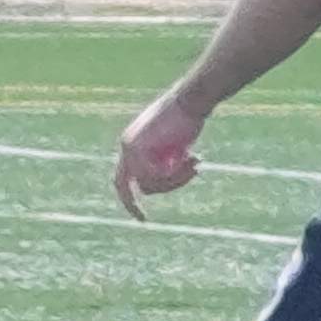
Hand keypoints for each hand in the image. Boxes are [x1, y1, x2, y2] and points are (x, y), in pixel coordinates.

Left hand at [115, 90, 205, 219]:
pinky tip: (194, 159)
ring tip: (195, 165)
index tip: (142, 217)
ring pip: (149, 184)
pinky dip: (178, 173)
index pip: (124, 178)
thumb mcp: (176, 145)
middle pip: (125, 186)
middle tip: (144, 220)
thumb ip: (166, 163)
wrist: (191, 100)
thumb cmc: (189, 117)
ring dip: (175, 181)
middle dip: (134, 204)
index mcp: (131, 145)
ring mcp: (130, 148)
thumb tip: (165, 184)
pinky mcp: (139, 148)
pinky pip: (158, 176)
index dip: (130, 199)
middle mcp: (126, 147)